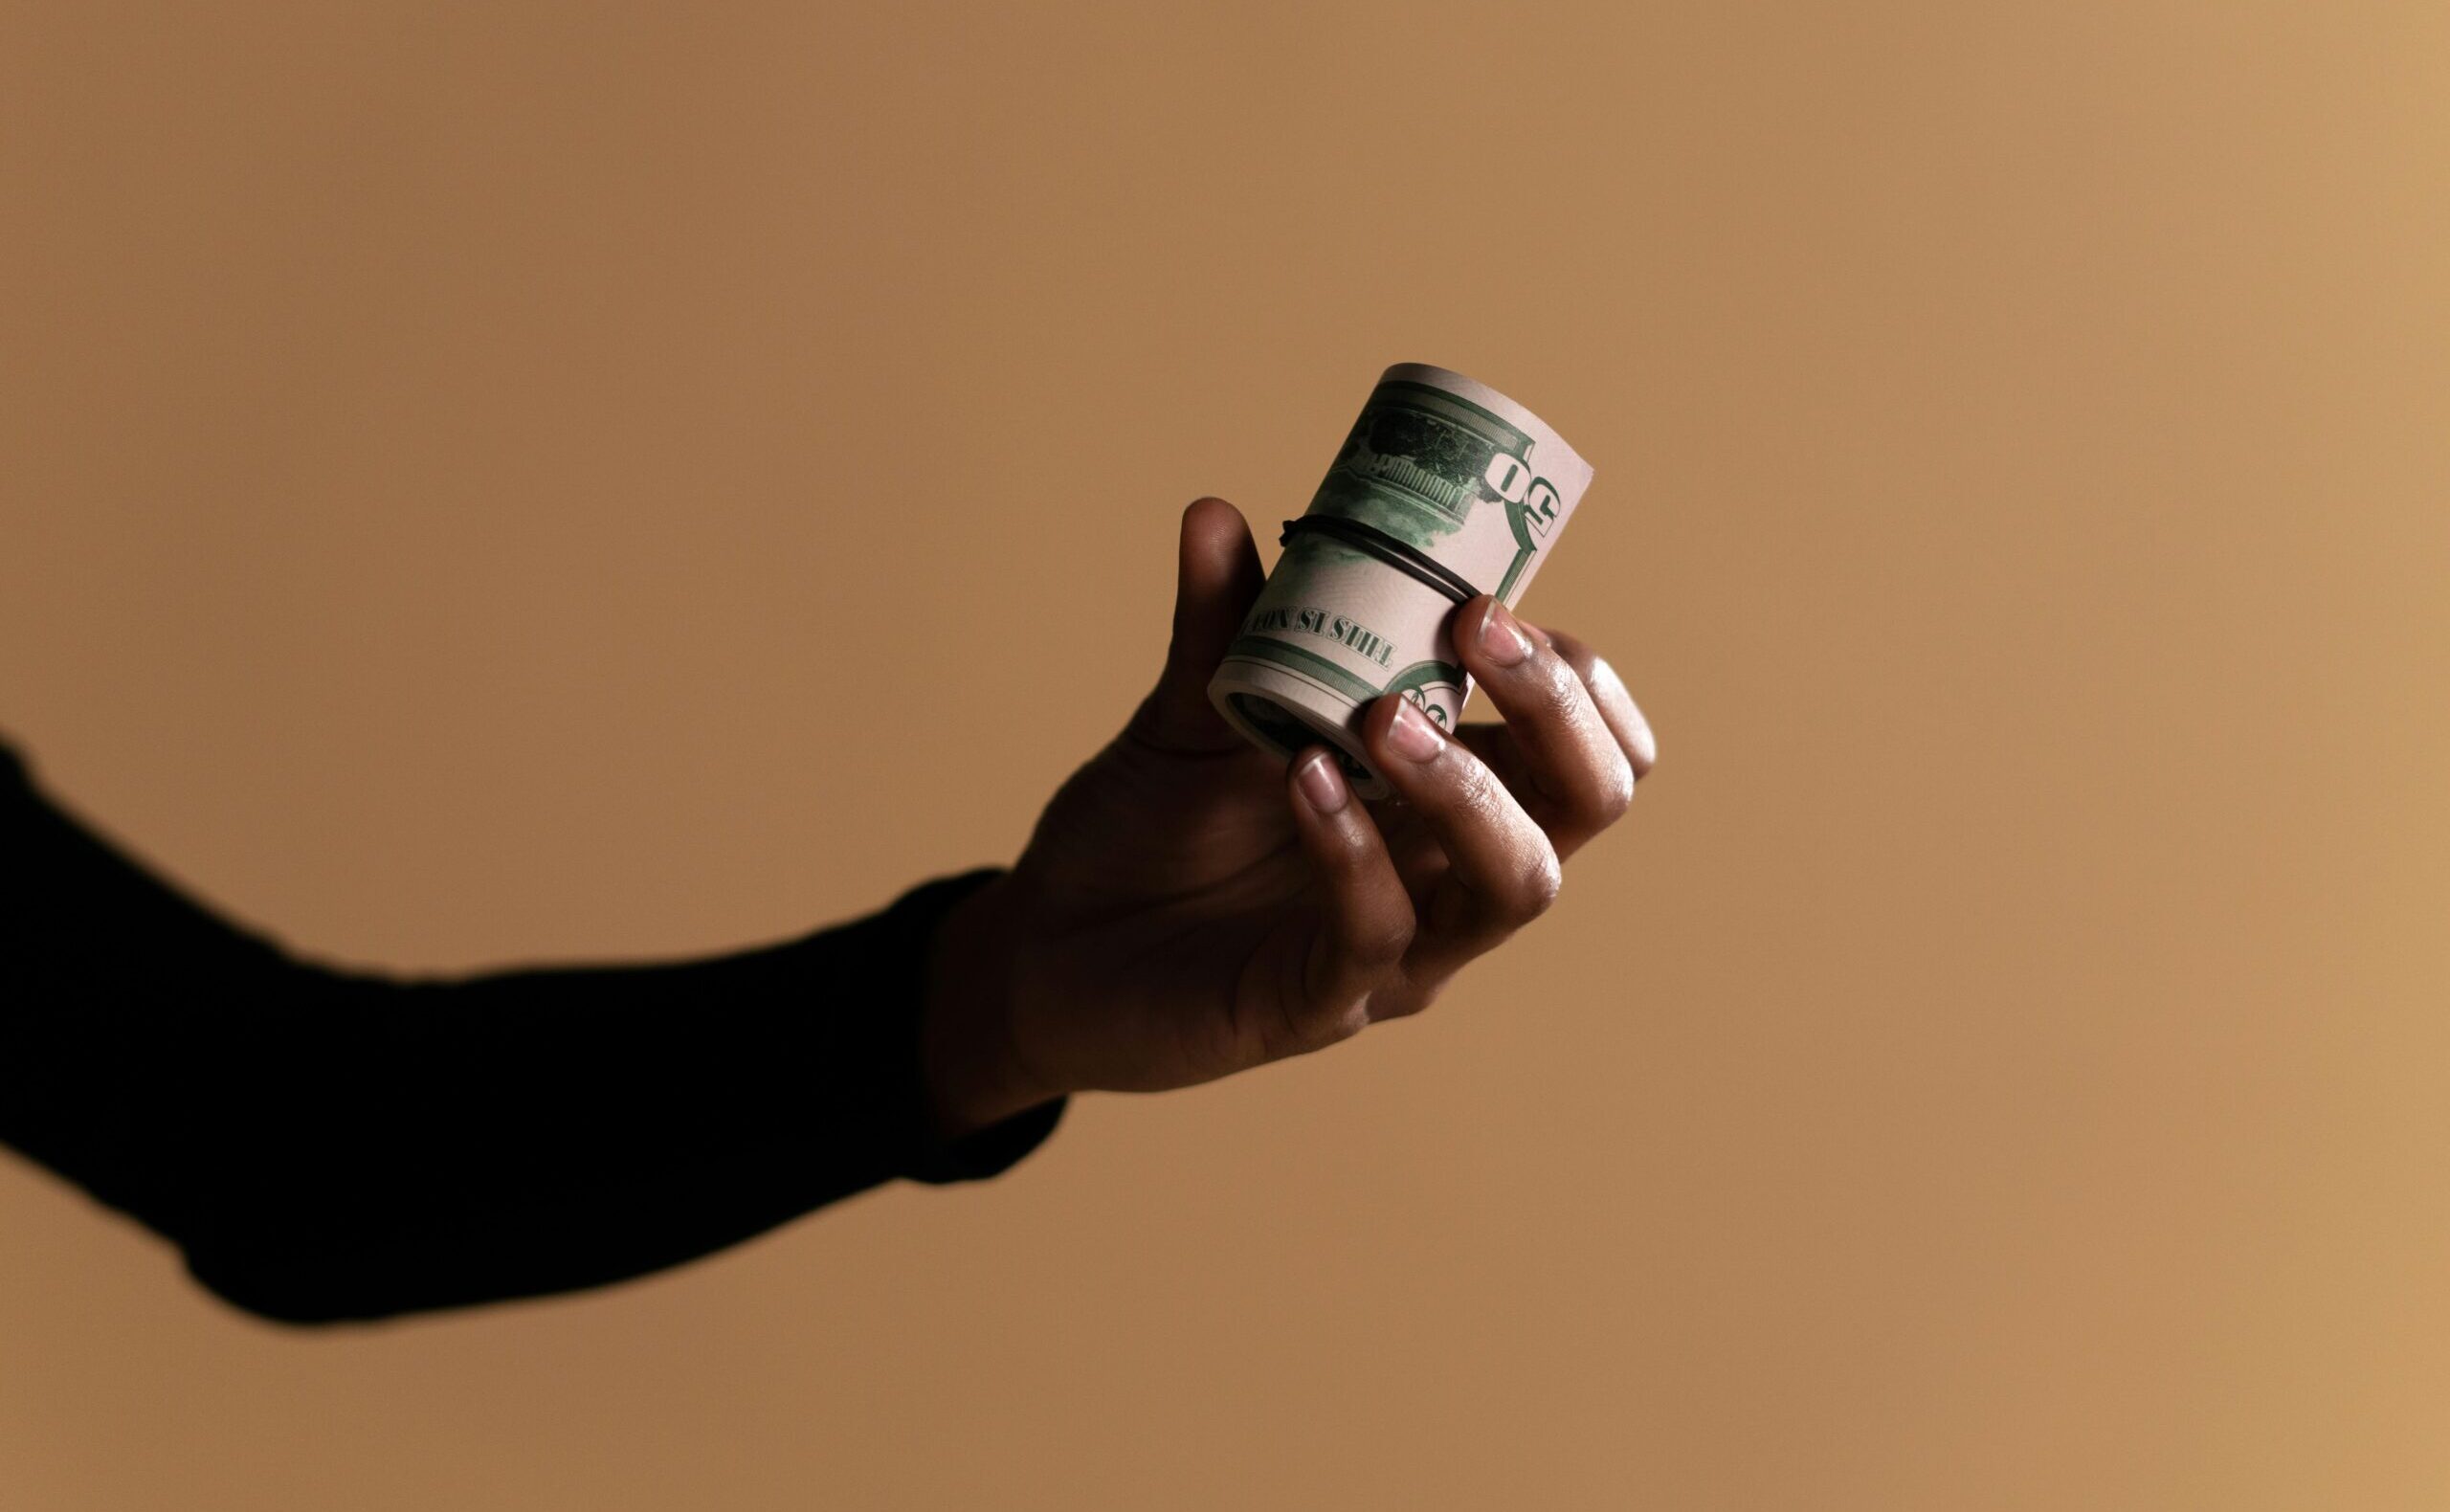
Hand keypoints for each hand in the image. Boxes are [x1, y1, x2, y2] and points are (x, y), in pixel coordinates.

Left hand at [921, 498, 1656, 1136]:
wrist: (1042, 947)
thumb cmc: (1146, 834)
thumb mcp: (1189, 713)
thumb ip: (1221, 624)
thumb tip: (1215, 513)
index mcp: (1446, 797)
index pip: (1583, 745)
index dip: (1573, 676)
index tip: (1490, 603)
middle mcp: (1447, 875)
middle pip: (1588, 803)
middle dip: (1559, 710)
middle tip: (1474, 629)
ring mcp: (1398, 951)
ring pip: (1518, 883)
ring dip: (1468, 786)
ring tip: (1381, 715)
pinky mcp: (1319, 1007)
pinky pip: (1374, 937)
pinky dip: (1352, 853)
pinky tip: (1301, 778)